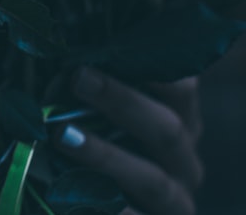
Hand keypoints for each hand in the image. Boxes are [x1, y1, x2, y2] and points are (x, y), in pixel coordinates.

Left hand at [55, 67, 202, 214]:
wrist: (101, 208)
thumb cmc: (97, 147)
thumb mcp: (99, 116)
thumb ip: (92, 89)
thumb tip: (63, 61)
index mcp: (179, 121)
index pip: (182, 88)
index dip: (155, 66)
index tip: (113, 47)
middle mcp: (184, 161)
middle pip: (167, 128)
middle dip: (121, 101)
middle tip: (78, 77)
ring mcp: (175, 201)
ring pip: (151, 178)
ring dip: (105, 154)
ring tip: (62, 136)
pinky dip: (111, 210)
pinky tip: (72, 197)